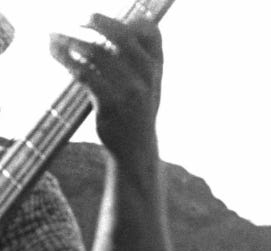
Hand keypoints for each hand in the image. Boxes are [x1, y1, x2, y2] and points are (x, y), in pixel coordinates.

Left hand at [50, 14, 162, 162]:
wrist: (137, 151)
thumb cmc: (137, 114)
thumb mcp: (148, 87)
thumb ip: (138, 60)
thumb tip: (109, 26)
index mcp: (156, 69)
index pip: (150, 32)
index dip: (128, 20)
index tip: (106, 22)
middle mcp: (146, 77)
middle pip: (119, 35)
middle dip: (94, 22)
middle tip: (75, 20)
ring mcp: (130, 91)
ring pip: (96, 51)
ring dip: (70, 38)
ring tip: (54, 35)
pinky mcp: (111, 103)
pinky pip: (84, 71)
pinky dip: (65, 57)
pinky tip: (54, 51)